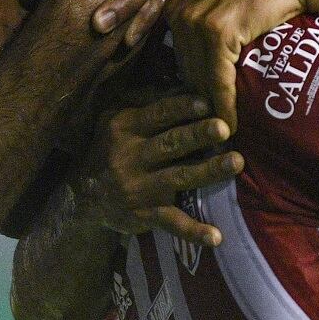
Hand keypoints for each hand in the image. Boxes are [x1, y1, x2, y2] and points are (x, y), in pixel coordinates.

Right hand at [76, 95, 243, 247]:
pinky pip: (172, 222)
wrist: (82, 196)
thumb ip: (146, 104)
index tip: (206, 102)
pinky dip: (193, 232)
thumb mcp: (115, 120)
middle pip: (170, 144)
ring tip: (236, 162)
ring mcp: (138, 188)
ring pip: (178, 178)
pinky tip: (216, 237)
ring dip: (208, 171)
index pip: (157, 114)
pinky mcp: (144, 214)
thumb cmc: (110, 149)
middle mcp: (130, 157)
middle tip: (225, 128)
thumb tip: (185, 82)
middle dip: (198, 135)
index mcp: (126, 128)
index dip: (181, 108)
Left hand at [167, 0, 318, 129]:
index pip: (179, 57)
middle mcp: (180, 12)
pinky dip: (224, 106)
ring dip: (211, 110)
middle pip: (186, 71)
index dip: (191, 85)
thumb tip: (208, 48)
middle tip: (209, 129)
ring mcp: (196, 21)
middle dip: (198, 101)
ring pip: (199, 80)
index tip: (199, 111)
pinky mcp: (217, 33)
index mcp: (177, 4)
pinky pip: (217, 81)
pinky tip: (232, 125)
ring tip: (221, 133)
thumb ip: (207, 14)